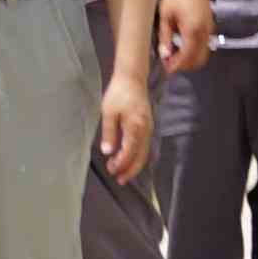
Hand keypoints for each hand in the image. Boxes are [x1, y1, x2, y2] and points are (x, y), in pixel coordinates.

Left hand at [96, 72, 156, 187]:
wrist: (132, 78)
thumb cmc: (119, 93)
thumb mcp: (109, 112)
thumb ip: (109, 133)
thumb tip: (108, 151)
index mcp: (136, 126)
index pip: (129, 152)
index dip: (121, 164)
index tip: (111, 170)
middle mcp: (146, 130)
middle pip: (141, 156)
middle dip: (130, 170)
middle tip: (119, 180)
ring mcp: (149, 128)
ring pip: (144, 152)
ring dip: (134, 164)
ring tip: (122, 173)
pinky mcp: (148, 125)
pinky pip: (145, 146)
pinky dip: (138, 155)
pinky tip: (129, 159)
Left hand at [159, 0, 211, 78]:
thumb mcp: (165, 15)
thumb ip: (165, 37)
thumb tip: (164, 54)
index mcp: (193, 30)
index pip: (187, 57)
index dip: (176, 66)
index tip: (166, 68)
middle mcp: (204, 32)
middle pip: (198, 60)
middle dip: (184, 65)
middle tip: (169, 63)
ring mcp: (209, 30)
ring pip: (203, 55)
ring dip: (189, 59)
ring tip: (173, 55)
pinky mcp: (210, 27)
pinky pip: (204, 46)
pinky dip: (194, 51)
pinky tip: (180, 46)